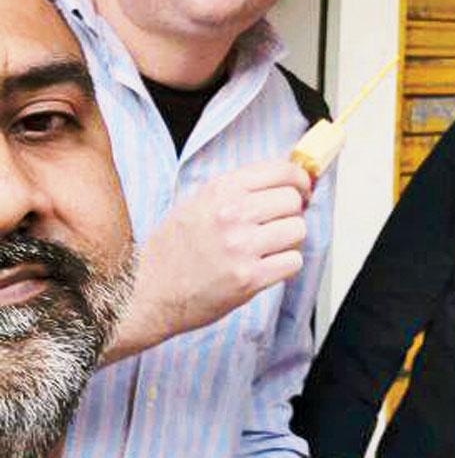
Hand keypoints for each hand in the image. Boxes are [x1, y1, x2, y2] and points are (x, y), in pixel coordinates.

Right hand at [129, 159, 311, 342]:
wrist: (145, 292)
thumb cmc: (171, 250)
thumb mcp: (198, 203)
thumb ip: (238, 190)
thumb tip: (285, 180)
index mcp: (220, 190)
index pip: (282, 170)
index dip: (299, 180)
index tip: (301, 189)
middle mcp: (232, 214)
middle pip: (293, 200)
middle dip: (292, 212)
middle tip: (279, 223)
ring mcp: (241, 246)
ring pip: (298, 230)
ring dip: (289, 240)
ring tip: (268, 248)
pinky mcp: (249, 278)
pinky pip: (294, 261)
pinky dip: (285, 265)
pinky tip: (266, 267)